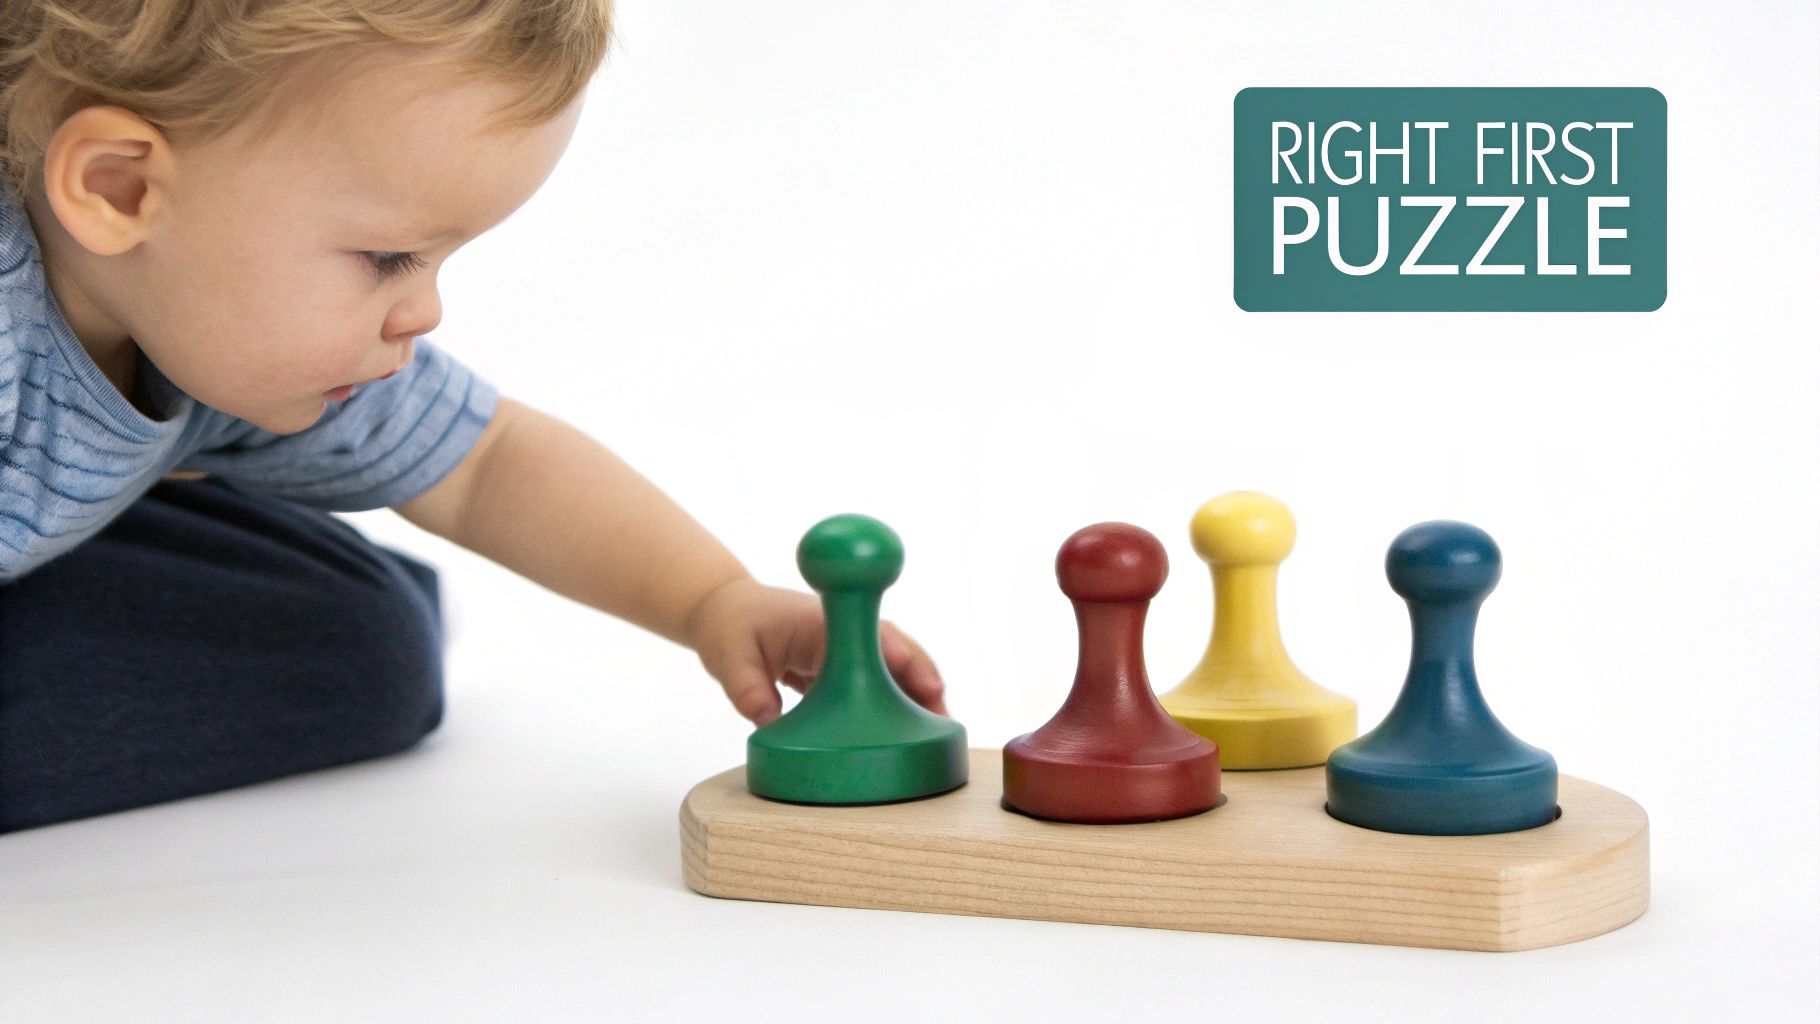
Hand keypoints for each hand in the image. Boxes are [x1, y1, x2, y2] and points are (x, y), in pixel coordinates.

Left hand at [683, 577, 948, 725]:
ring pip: (892, 668)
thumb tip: (766, 719)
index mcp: (821, 623)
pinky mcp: (842, 665)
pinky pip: (876, 682)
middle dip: (924, 681)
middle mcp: (842, 632)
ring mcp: (845, 648)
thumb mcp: (729, 656)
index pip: (872, 638)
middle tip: (944, 720)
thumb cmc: (729, 626)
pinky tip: (906, 731)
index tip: (927, 684)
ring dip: (914, 695)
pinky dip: (894, 702)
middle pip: (896, 652)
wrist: (723, 610)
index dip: (902, 660)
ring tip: (937, 732)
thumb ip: (746, 688)